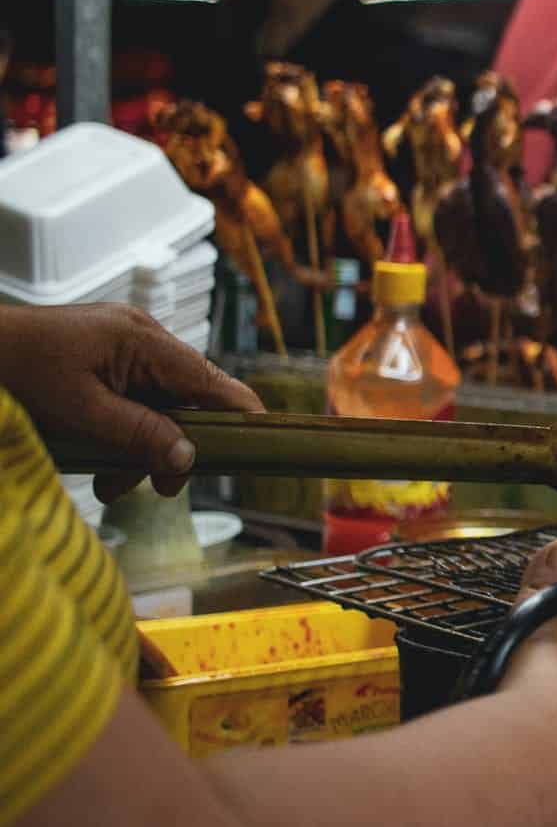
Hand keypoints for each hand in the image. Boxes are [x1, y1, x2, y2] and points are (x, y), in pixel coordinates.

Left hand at [0, 303, 262, 501]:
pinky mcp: (103, 355)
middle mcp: (140, 337)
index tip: (261, 445)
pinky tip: (99, 459)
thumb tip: (188, 458)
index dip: (241, 414)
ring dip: (141, 446)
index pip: (212, 381)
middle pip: (185, 398)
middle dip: (172, 446)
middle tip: (158, 489)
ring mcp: (121, 344)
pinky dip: (123, 430)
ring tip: (108, 484)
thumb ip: (139, 434)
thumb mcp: (80, 412)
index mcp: (142, 340)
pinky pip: (132, 397)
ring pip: (157, 403)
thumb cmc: (16, 372)